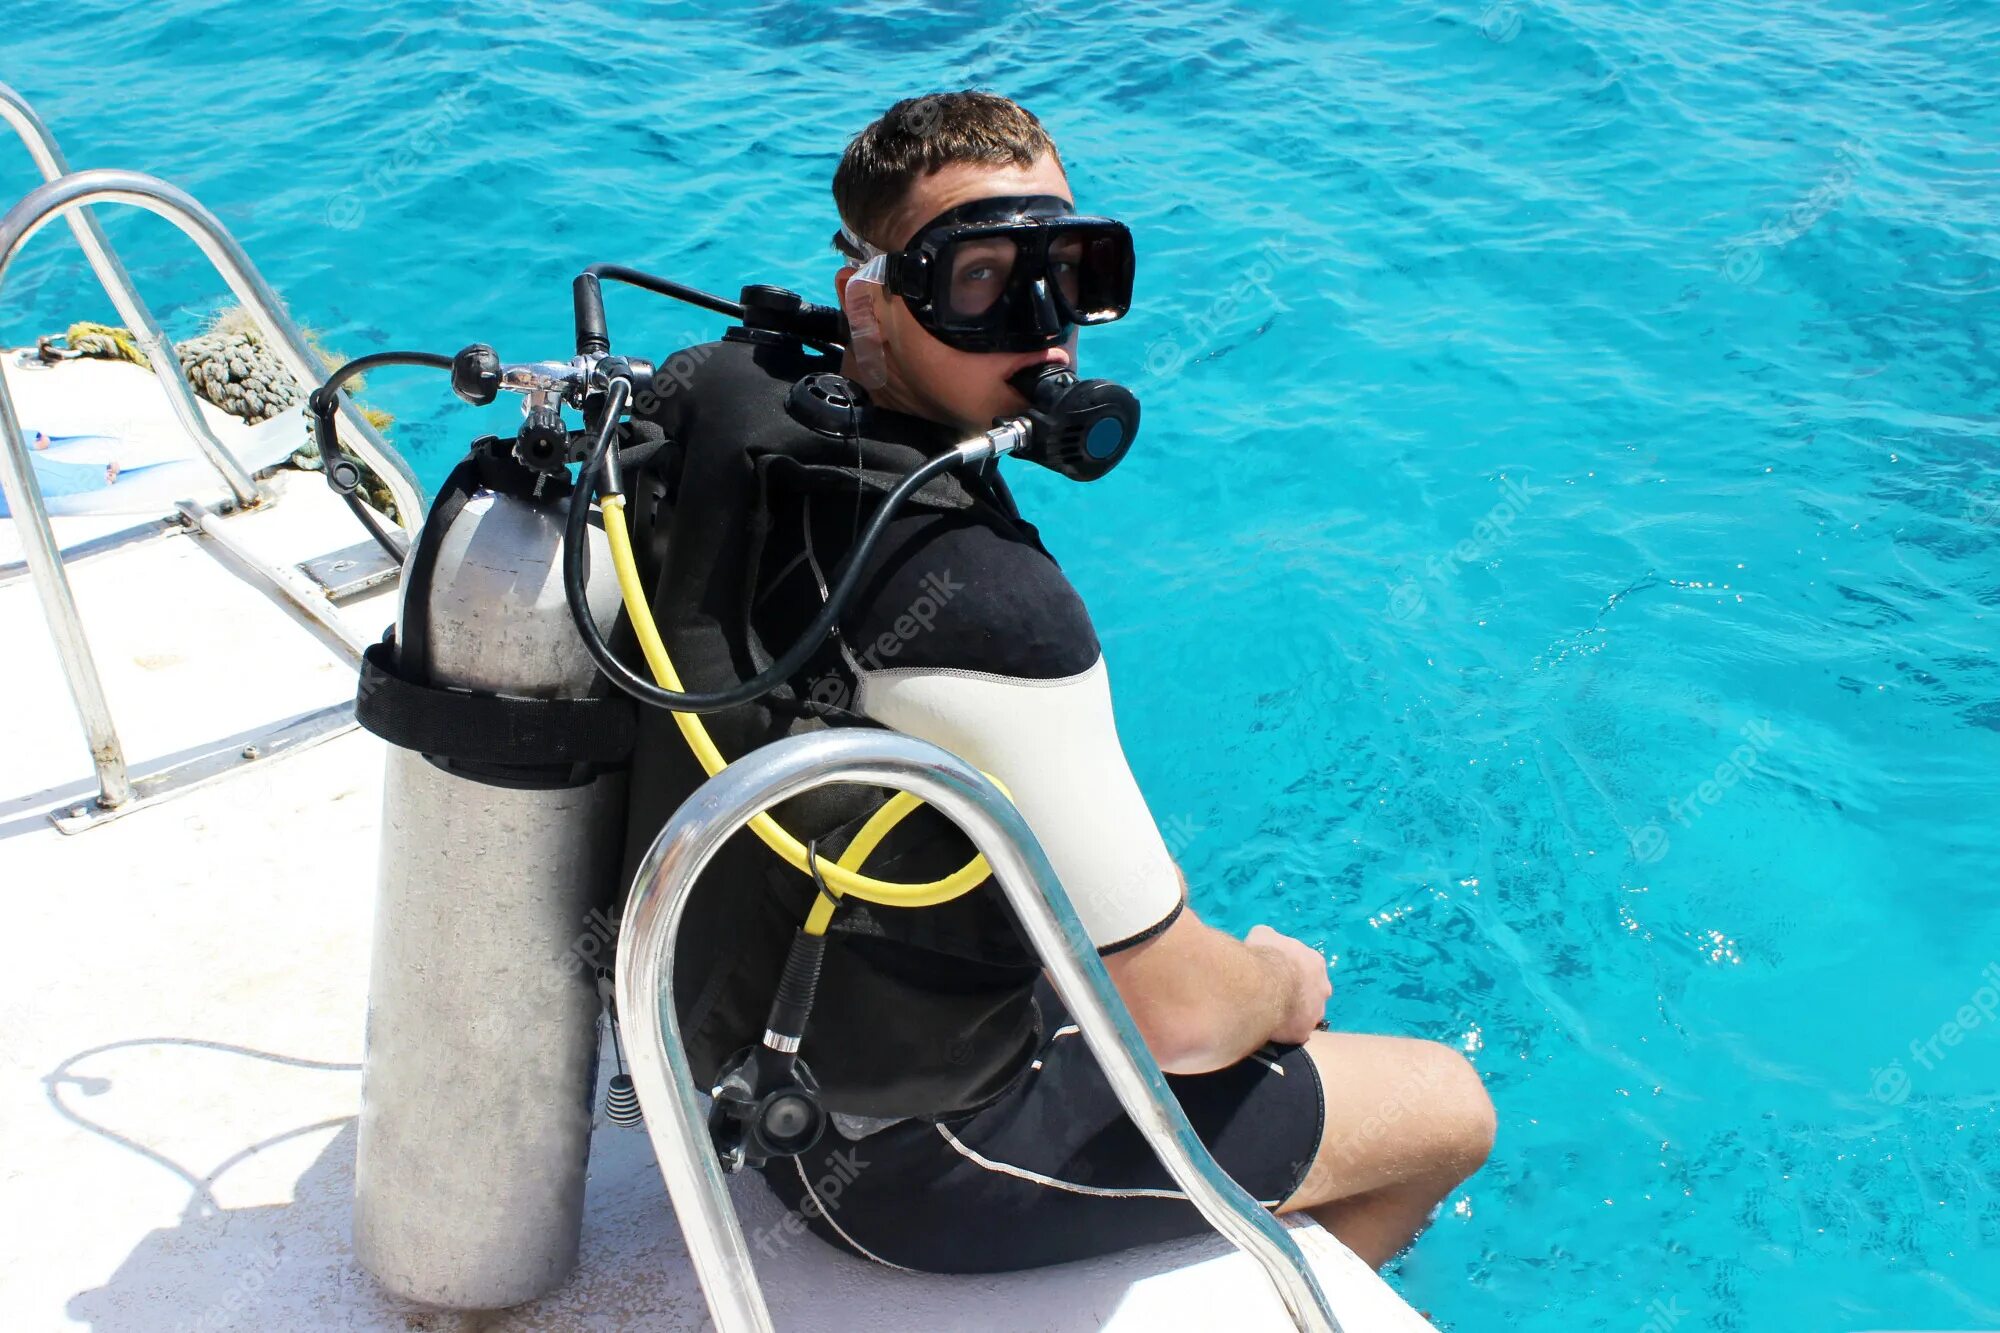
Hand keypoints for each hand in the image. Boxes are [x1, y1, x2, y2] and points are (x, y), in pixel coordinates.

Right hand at [1246, 925, 1331, 1045]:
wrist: (1264, 986)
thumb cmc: (1266, 957)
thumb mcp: (1262, 935)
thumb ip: (1268, 938)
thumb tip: (1264, 940)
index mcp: (1315, 961)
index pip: (1306, 967)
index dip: (1290, 970)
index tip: (1274, 974)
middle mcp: (1323, 987)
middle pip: (1311, 992)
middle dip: (1297, 993)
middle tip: (1275, 995)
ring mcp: (1316, 1011)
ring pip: (1306, 1014)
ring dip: (1292, 1013)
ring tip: (1270, 1013)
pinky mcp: (1304, 1032)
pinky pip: (1293, 1032)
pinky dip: (1283, 1030)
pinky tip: (1268, 1026)